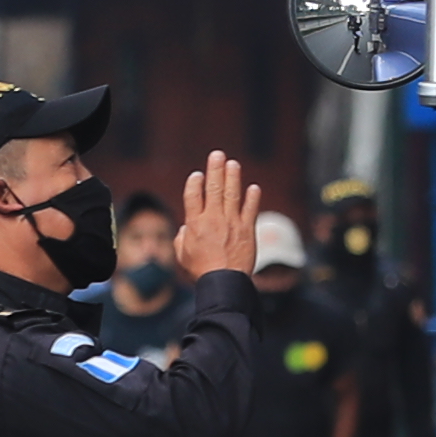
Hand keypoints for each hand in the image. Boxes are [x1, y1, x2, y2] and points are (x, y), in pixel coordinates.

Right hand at [175, 150, 263, 288]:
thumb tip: (185, 229)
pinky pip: (250, 209)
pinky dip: (252, 198)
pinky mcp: (247, 230)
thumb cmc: (201, 271)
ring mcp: (232, 223)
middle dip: (215, 169)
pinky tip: (253, 187)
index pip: (193, 196)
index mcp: (195, 224)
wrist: (224, 282)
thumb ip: (182, 238)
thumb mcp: (183, 255)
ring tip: (233, 164)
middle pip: (213, 188)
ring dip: (233, 177)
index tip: (197, 175)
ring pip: (232, 194)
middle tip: (217, 155)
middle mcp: (213, 219)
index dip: (194, 183)